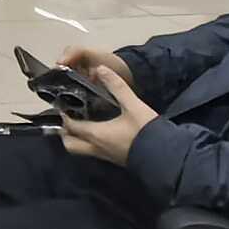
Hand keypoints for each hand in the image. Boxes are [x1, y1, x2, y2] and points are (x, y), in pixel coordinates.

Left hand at [52, 46, 156, 165]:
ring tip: (81, 124)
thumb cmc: (146, 130)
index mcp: (96, 134)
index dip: (64, 116)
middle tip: (68, 119)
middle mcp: (96, 148)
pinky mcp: (114, 159)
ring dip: (77, 140)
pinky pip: (94, 152)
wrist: (166, 155)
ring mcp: (105, 156)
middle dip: (65, 133)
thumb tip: (101, 68)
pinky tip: (99, 132)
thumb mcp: (133, 105)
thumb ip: (117, 86)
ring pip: (82, 151)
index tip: (61, 106)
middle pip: (71, 145)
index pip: (71, 126)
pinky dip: (89, 143)